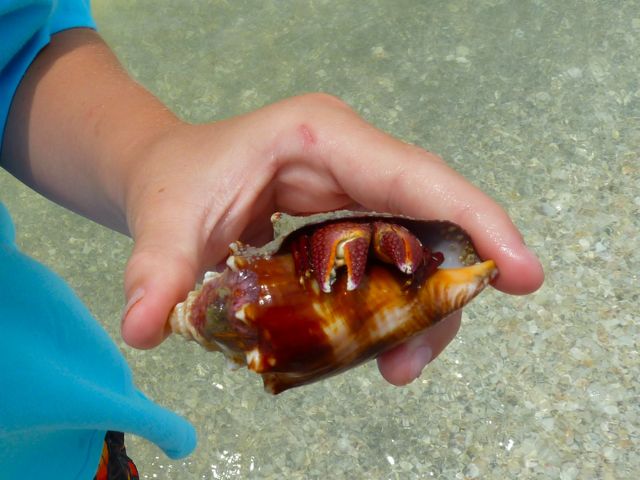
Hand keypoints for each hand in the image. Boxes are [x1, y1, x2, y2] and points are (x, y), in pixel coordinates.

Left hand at [121, 93, 543, 385]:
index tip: (522, 273)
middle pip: (432, 218)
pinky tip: (376, 343)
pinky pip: (396, 259)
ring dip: (420, 308)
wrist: (169, 173)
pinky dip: (396, 303)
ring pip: (421, 246)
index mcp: (322, 136)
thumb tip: (145, 326)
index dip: (475, 220)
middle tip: (416, 357)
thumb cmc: (177, 177)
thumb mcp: (166, 215)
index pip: (416, 176)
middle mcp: (353, 158)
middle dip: (447, 286)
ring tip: (392, 366)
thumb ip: (158, 269)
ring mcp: (357, 187)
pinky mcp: (352, 217)